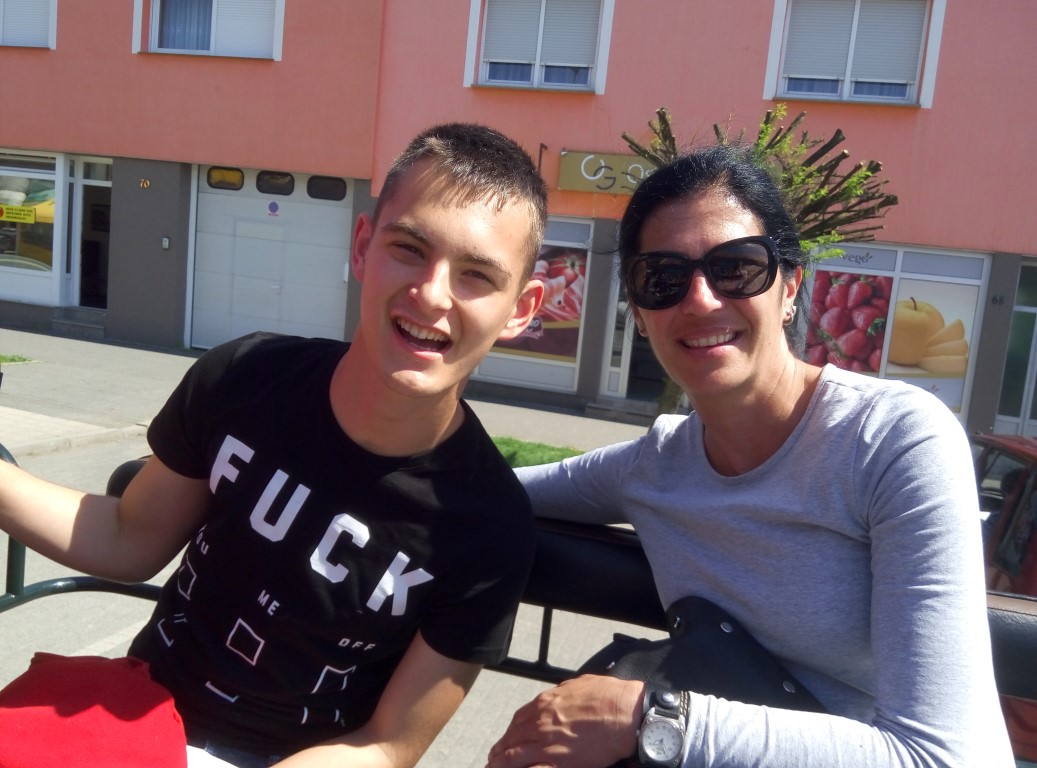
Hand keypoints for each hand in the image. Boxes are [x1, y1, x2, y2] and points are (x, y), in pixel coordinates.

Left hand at [485, 675, 643, 767]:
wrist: (624, 713)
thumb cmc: (608, 696)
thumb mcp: (578, 686)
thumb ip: (562, 694)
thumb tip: (557, 698)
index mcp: (544, 704)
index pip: (518, 720)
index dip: (510, 732)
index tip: (506, 740)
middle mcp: (540, 723)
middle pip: (512, 739)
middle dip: (501, 750)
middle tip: (494, 758)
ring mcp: (546, 743)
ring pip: (514, 756)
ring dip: (501, 763)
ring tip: (494, 767)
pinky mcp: (558, 761)